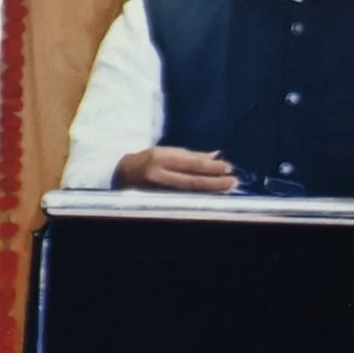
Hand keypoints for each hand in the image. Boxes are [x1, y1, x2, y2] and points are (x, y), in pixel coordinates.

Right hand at [113, 146, 236, 193]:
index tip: (228, 167)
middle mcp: (157, 175)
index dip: (210, 167)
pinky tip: (212, 195)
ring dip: (210, 190)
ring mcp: (155, 190)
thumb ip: (189, 156)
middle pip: (191, 181)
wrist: (120, 175)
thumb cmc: (146, 160)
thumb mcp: (165, 152)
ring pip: (188, 192)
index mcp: (159, 158)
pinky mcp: (156, 200)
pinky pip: (182, 198)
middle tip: (233, 181)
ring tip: (228, 188)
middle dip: (214, 182)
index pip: (189, 164)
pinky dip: (199, 196)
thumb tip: (215, 156)